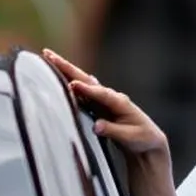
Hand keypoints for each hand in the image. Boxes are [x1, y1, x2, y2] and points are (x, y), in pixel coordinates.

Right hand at [41, 49, 168, 162]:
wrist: (147, 140)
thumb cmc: (141, 139)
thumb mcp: (130, 138)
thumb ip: (113, 131)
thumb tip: (97, 127)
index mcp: (120, 103)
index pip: (101, 94)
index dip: (87, 90)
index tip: (73, 85)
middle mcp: (110, 96)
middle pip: (87, 80)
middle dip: (68, 68)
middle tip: (49, 55)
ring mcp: (103, 98)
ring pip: (82, 81)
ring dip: (65, 70)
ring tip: (48, 58)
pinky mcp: (97, 104)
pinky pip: (81, 91)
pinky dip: (69, 81)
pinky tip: (57, 72)